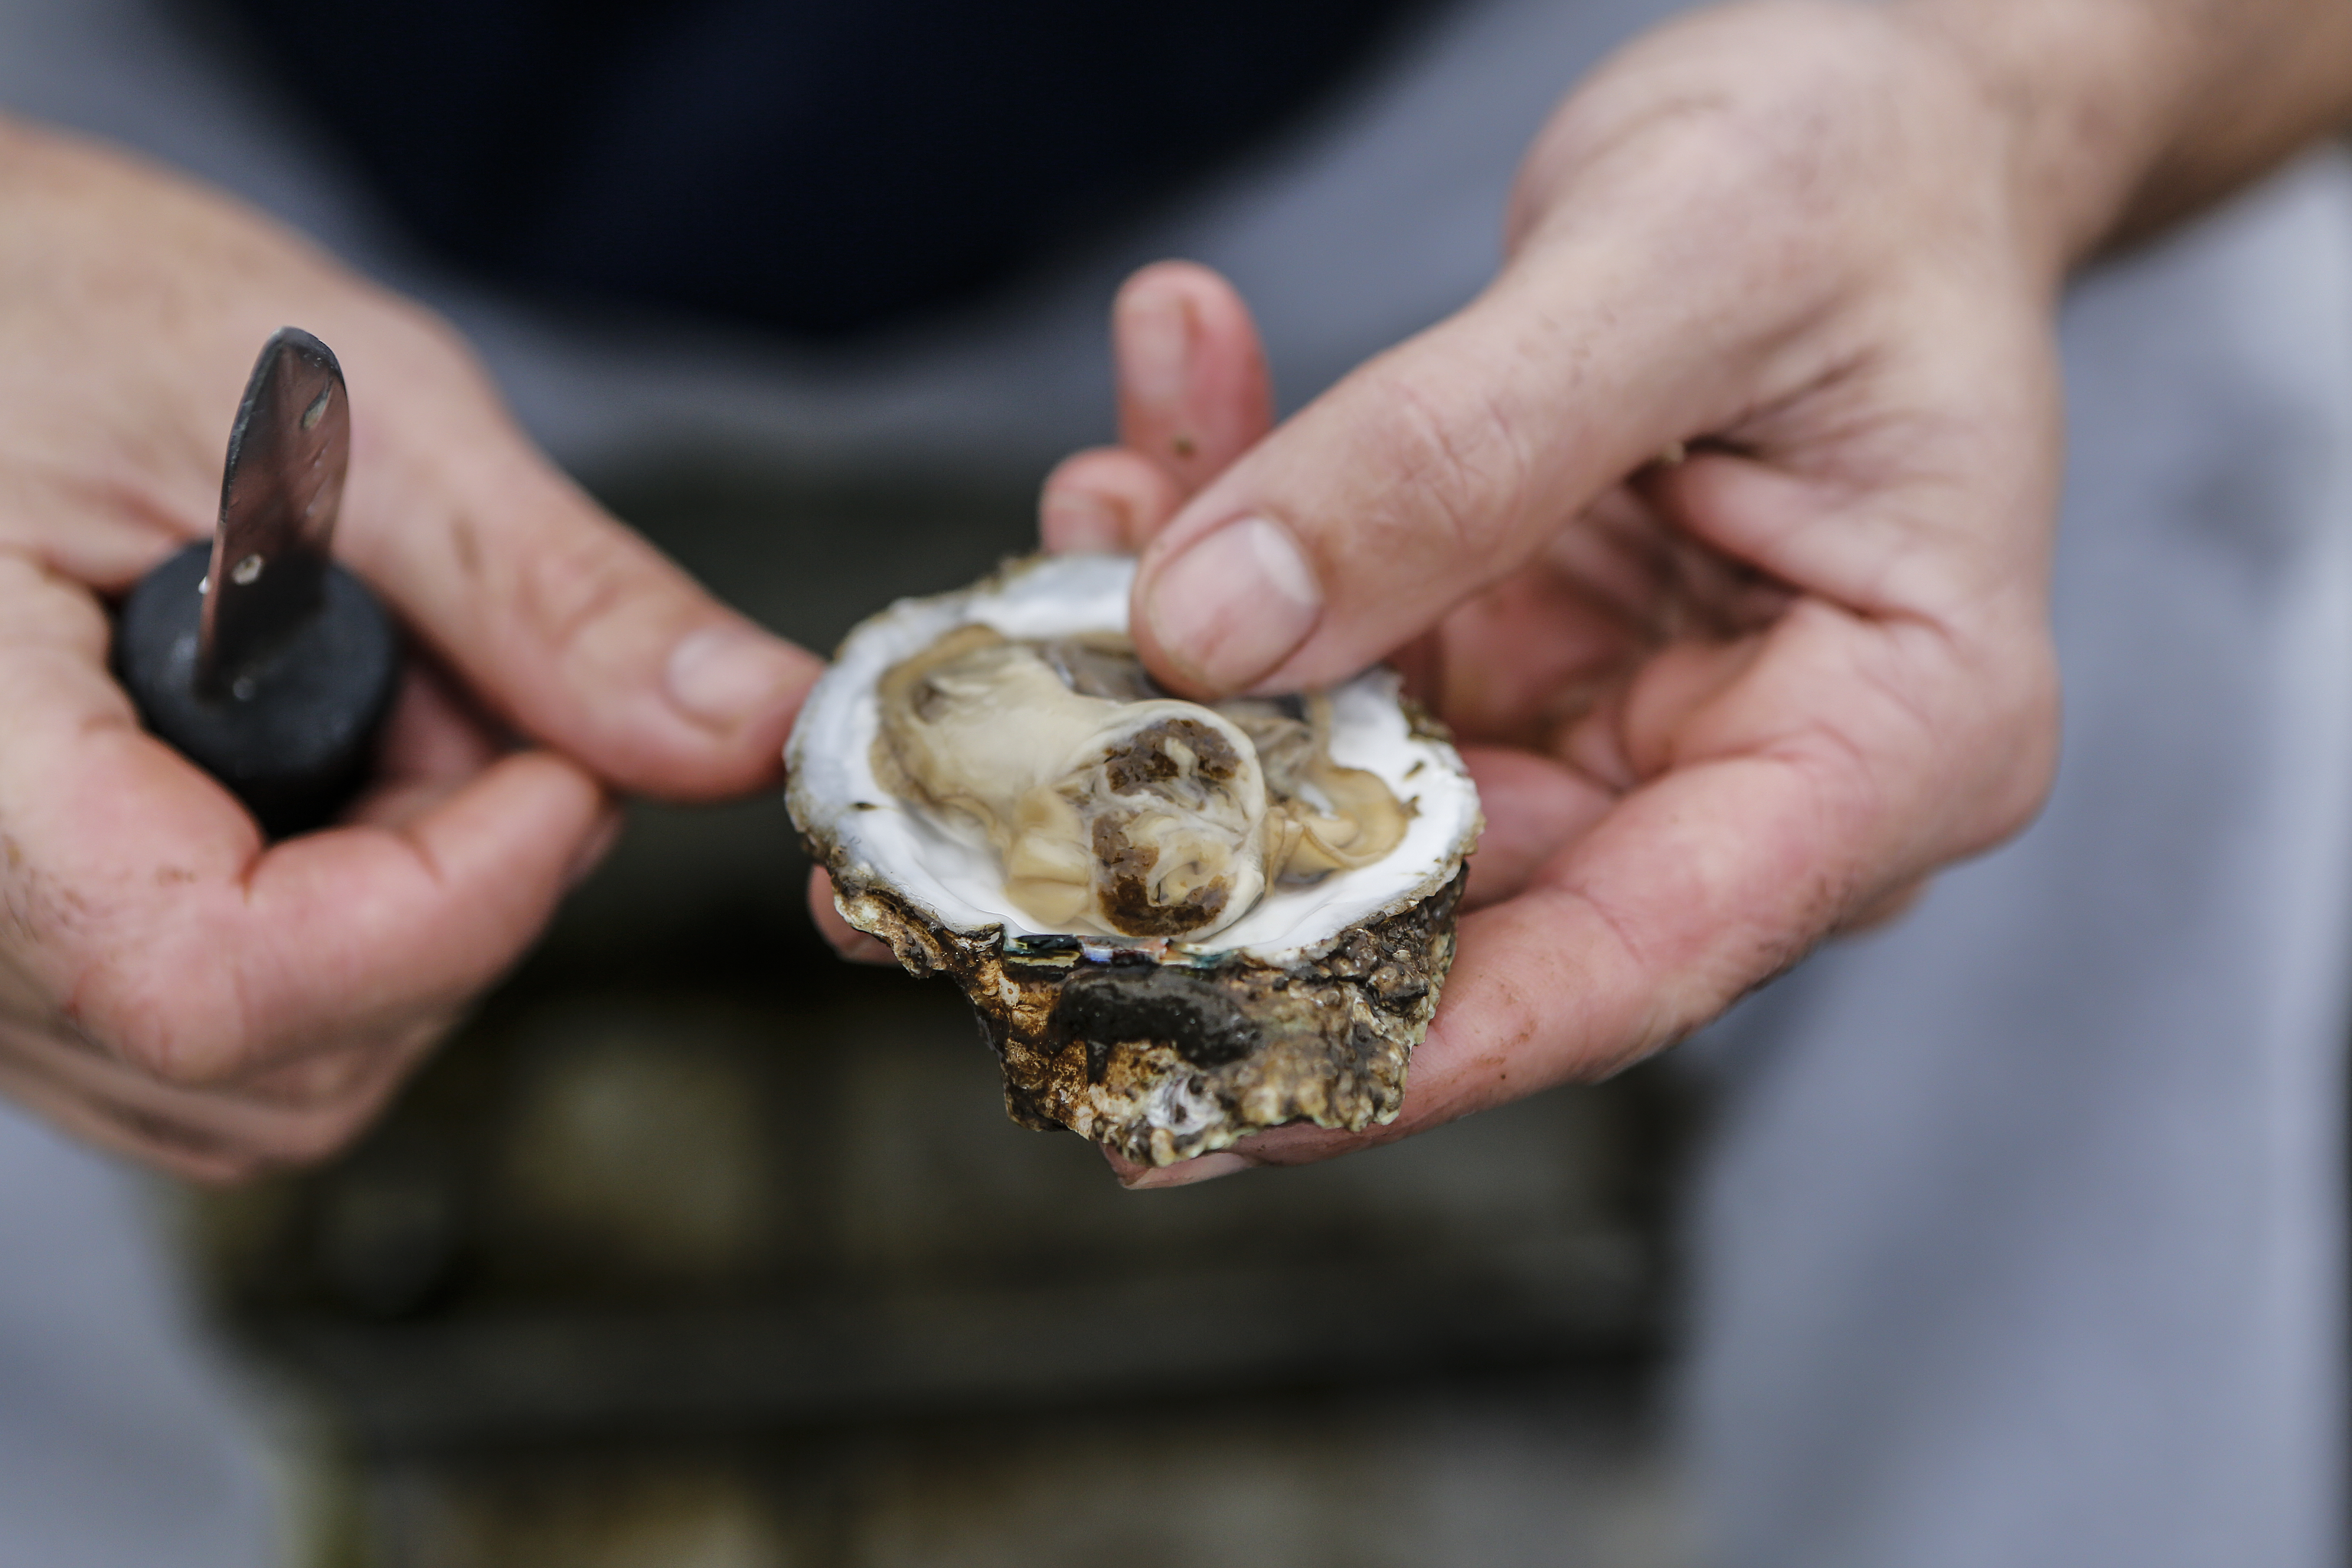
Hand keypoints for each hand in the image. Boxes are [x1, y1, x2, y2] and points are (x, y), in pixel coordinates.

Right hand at [0, 119, 819, 1179]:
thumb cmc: (61, 307)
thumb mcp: (333, 407)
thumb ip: (545, 594)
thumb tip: (743, 725)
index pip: (215, 980)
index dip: (448, 899)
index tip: (561, 769)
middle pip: (281, 1049)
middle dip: (454, 886)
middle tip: (469, 689)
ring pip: (278, 1076)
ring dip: (412, 910)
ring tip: (381, 700)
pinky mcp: (34, 969)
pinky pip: (236, 1049)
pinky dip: (352, 929)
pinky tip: (334, 766)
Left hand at [1040, 3, 2073, 1181]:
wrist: (1874, 109)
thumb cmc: (1862, 174)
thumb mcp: (1680, 265)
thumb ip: (1454, 452)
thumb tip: (1208, 629)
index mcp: (1894, 743)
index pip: (1638, 959)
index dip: (1414, 1050)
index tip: (1203, 1103)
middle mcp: (1747, 773)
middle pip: (1461, 898)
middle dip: (1224, 852)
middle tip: (1000, 837)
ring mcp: (1619, 719)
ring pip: (1355, 768)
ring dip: (1189, 658)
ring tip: (1085, 516)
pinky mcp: (1519, 647)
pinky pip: (1342, 642)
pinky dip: (1231, 546)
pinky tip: (1141, 449)